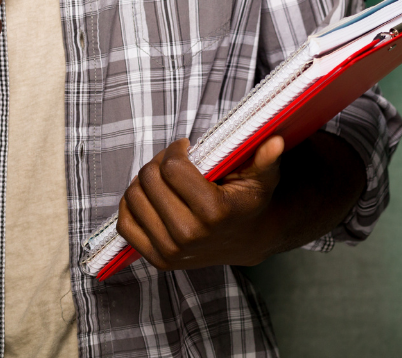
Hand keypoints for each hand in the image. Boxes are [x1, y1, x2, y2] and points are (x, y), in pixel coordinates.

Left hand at [117, 135, 285, 269]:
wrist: (246, 240)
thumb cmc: (249, 200)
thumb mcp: (262, 177)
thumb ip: (267, 158)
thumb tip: (275, 141)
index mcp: (214, 211)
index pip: (172, 169)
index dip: (175, 150)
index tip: (185, 147)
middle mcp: (190, 235)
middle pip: (150, 180)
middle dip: (159, 161)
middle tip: (173, 159)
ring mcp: (171, 250)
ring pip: (134, 198)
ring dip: (143, 179)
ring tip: (162, 175)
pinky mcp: (159, 260)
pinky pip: (126, 224)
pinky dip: (130, 203)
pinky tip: (148, 193)